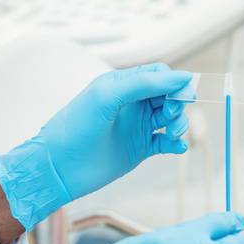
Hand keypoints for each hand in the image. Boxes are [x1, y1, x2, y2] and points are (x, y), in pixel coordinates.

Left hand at [0, 64, 191, 229]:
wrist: (59, 168)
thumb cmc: (76, 127)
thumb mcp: (108, 96)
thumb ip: (144, 83)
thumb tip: (182, 76)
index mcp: (122, 84)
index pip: (159, 74)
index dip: (174, 82)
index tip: (184, 94)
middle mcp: (132, 103)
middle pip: (169, 96)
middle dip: (178, 103)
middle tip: (171, 116)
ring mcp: (137, 126)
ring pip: (171, 118)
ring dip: (179, 123)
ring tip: (173, 134)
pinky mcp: (140, 148)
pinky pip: (167, 142)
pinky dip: (176, 143)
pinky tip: (177, 147)